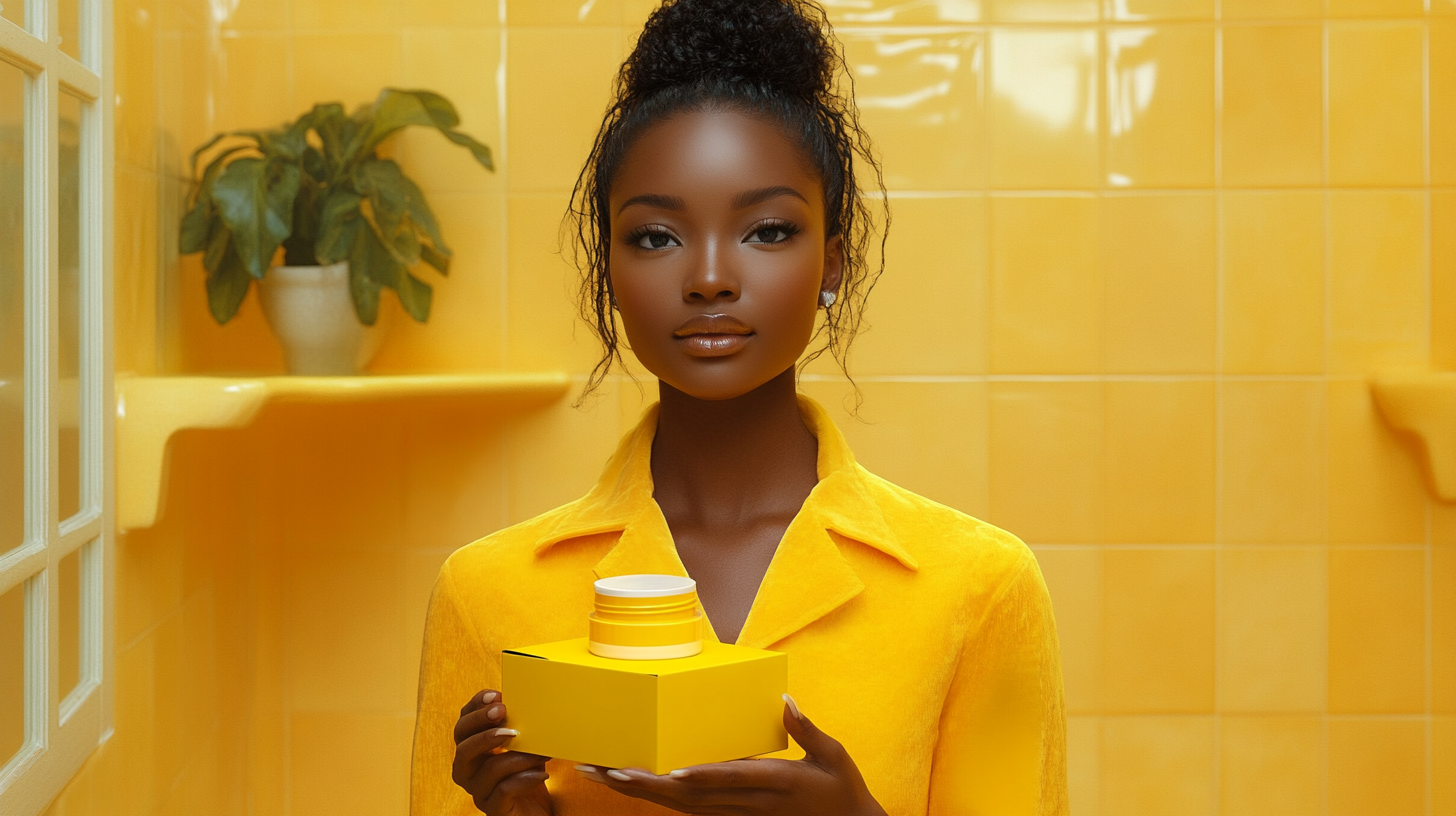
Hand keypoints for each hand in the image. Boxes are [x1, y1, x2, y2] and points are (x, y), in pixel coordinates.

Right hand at [452, 689, 553, 814]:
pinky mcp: (494, 810)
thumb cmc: (527, 773)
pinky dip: (524, 779)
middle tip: (503, 712)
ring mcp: (479, 792)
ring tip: (540, 751)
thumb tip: (532, 701)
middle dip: (482, 726)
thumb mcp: (524, 746)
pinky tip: (541, 774)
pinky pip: (503, 791)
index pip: (463, 725)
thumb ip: (519, 727)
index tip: (496, 695)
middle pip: (463, 747)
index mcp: (472, 751)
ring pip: (488, 769)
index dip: (475, 708)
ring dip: (516, 755)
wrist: (535, 812)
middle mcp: (469, 771)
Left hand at [576, 695, 886, 815]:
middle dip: (644, 784)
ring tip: (604, 773)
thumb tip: (786, 702)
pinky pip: (690, 809)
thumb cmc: (841, 789)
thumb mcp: (834, 756)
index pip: (730, 780)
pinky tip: (636, 786)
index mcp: (775, 782)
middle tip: (603, 768)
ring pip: (682, 807)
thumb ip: (807, 730)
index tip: (666, 772)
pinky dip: (660, 799)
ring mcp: (739, 813)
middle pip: (689, 797)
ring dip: (641, 792)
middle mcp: (750, 802)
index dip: (698, 777)